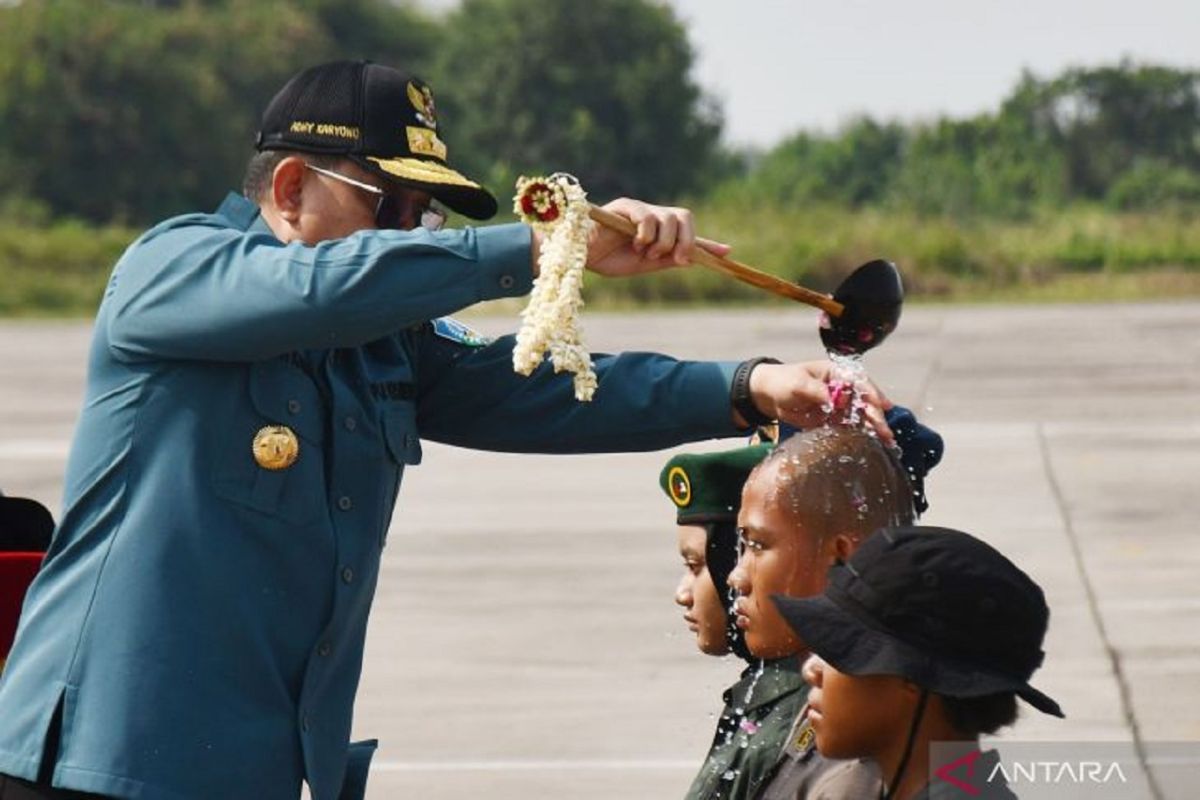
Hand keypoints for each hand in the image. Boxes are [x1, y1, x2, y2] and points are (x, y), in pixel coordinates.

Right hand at [584, 198, 730, 276]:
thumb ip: (668, 260)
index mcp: (659, 233)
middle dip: (688, 241)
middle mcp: (654, 218)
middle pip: (685, 217)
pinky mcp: (626, 207)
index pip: (688, 233)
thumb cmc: (608, 259)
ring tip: (646, 253)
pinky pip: (648, 217)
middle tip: (679, 260)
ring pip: (670, 219)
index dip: (707, 243)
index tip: (727, 253)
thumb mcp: (644, 265)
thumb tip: (692, 259)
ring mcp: (641, 210)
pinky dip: (647, 235)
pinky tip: (637, 244)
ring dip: (664, 242)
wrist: (582, 256)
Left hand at [744, 361, 895, 445]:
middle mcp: (842, 388)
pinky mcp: (833, 419)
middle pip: (864, 401)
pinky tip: (871, 444)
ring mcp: (839, 405)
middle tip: (885, 431)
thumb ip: (818, 391)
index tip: (883, 406)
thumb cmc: (783, 381)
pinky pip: (849, 427)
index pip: (860, 382)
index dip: (873, 393)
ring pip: (860, 416)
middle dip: (876, 416)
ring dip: (873, 428)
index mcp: (837, 373)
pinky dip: (860, 435)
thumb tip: (837, 400)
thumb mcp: (799, 383)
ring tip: (885, 442)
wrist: (768, 396)